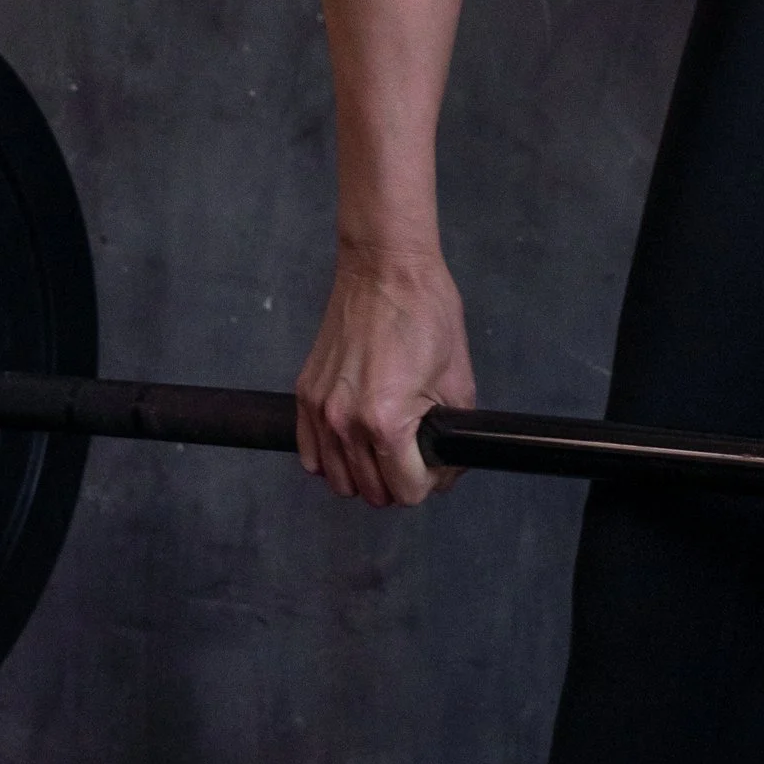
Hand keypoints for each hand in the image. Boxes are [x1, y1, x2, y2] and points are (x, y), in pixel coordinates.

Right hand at [294, 239, 474, 507]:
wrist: (386, 270)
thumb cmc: (426, 314)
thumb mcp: (458, 383)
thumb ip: (450, 437)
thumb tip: (445, 468)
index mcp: (386, 422)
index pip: (407, 492)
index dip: (430, 482)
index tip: (435, 464)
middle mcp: (344, 423)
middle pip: (372, 493)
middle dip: (400, 481)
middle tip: (417, 456)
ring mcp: (319, 410)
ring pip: (339, 481)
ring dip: (366, 476)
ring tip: (387, 451)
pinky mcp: (305, 395)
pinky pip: (310, 455)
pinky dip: (332, 461)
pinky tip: (353, 445)